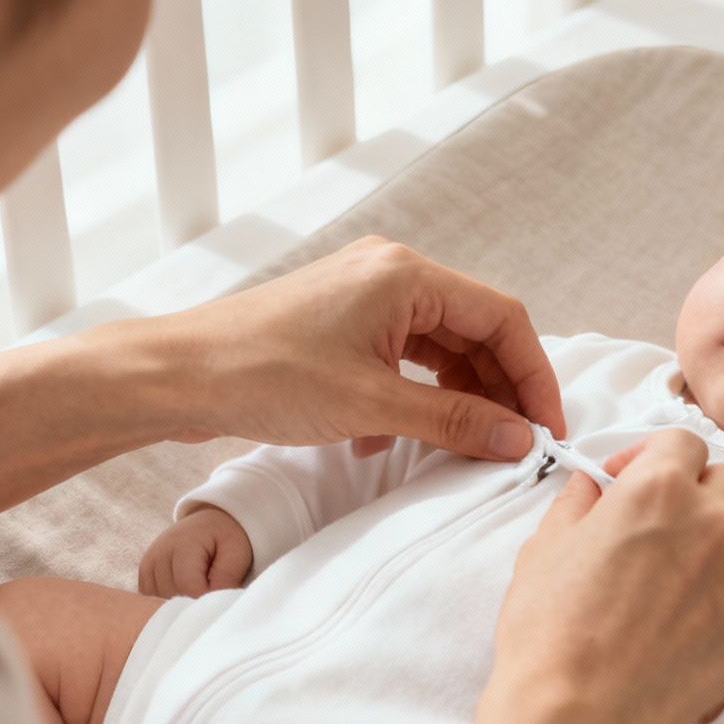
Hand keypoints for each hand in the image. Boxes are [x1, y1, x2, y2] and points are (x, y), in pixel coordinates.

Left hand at [126, 237, 565, 461]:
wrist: (175, 376)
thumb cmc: (262, 376)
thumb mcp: (370, 407)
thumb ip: (453, 422)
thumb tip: (518, 439)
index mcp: (406, 275)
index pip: (503, 317)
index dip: (534, 376)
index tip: (548, 429)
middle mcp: (391, 274)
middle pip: (475, 332)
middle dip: (498, 392)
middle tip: (513, 447)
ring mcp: (364, 298)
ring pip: (439, 349)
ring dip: (456, 400)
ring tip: (462, 449)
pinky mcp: (341, 326)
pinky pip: (402, 359)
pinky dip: (414, 399)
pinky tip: (393, 442)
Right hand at [139, 506, 253, 597]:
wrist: (206, 524)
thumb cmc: (224, 539)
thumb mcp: (237, 552)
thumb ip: (227, 578)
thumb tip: (212, 605)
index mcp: (183, 543)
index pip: (189, 586)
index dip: (206, 599)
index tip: (219, 595)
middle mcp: (159, 553)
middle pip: (173, 597)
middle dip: (194, 601)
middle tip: (210, 588)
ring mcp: (148, 563)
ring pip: (159, 602)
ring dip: (179, 603)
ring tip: (197, 586)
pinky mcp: (144, 573)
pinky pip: (151, 600)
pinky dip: (166, 602)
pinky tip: (182, 591)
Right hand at [487, 429, 723, 723]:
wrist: (576, 714)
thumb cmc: (549, 631)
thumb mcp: (546, 546)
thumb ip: (579, 500)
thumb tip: (594, 484)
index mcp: (658, 488)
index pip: (683, 443)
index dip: (655, 459)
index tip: (633, 483)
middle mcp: (714, 519)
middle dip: (699, 494)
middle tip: (668, 528)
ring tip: (704, 564)